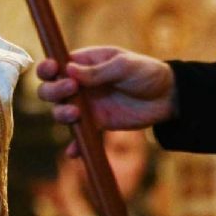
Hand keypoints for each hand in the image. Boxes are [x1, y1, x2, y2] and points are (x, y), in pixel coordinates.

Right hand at [35, 46, 173, 143]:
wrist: (168, 97)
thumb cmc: (146, 72)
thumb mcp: (124, 66)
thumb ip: (98, 71)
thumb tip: (69, 71)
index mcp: (84, 63)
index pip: (55, 65)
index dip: (47, 68)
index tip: (54, 70)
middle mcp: (80, 85)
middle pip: (50, 89)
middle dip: (53, 91)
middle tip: (72, 90)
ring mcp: (87, 105)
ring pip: (60, 111)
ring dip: (61, 114)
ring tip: (77, 114)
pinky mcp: (98, 124)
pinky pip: (81, 136)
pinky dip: (75, 145)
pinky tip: (73, 153)